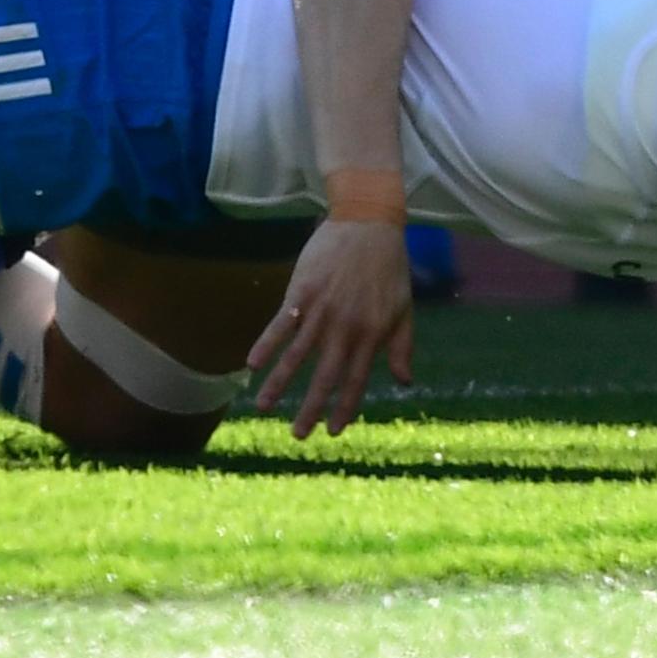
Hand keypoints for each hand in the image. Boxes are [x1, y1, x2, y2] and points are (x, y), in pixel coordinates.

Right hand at [247, 219, 415, 438]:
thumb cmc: (389, 266)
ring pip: (296, 356)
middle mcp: (345, 328)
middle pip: (324, 376)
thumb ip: (401, 346)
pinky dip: (266, 345)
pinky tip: (251, 365)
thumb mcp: (404, 308)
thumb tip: (404, 382)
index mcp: (371, 334)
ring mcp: (321, 310)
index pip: (356, 380)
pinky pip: (280, 325)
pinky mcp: (302, 292)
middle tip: (297, 435)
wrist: (368, 222)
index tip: (333, 431)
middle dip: (310, 409)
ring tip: (263, 407)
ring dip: (279, 384)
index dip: (344, 407)